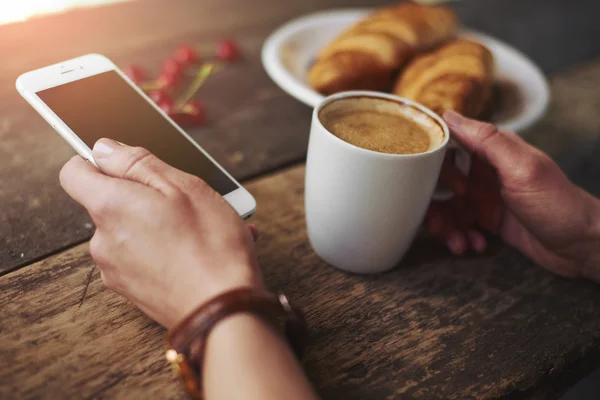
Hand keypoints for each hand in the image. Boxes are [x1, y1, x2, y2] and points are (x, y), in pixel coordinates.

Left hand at [60, 139, 261, 327]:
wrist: (223, 311)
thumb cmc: (210, 246)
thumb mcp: (183, 186)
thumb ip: (136, 163)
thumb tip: (103, 149)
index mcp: (110, 207)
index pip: (74, 172)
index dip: (98, 162)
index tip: (125, 165)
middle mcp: (102, 241)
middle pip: (110, 204)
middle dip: (144, 197)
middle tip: (186, 202)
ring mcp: (115, 270)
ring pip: (132, 232)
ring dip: (162, 225)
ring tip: (204, 230)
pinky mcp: (132, 291)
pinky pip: (144, 258)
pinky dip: (167, 250)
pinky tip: (200, 251)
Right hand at [426, 111, 599, 280]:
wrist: (582, 247)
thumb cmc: (559, 205)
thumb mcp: (522, 169)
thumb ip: (487, 141)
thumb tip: (451, 116)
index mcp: (493, 150)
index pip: (448, 145)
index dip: (433, 164)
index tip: (430, 183)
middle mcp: (486, 170)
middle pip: (441, 179)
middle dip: (435, 204)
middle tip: (440, 222)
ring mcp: (486, 196)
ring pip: (448, 206)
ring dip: (448, 226)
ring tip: (458, 242)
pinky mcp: (488, 219)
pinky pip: (461, 224)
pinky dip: (462, 236)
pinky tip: (474, 244)